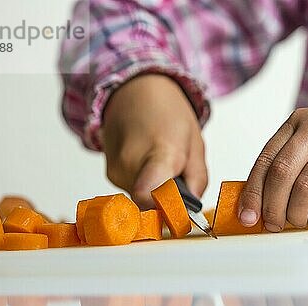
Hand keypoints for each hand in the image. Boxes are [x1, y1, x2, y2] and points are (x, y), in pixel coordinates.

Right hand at [103, 74, 207, 207]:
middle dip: (169, 198)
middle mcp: (130, 164)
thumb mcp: (196, 145)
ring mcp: (115, 170)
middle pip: (152, 203)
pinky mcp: (110, 175)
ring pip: (142, 199)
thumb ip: (197, 182)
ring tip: (164, 164)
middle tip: (178, 177)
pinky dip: (146, 183)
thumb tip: (189, 212)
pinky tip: (150, 162)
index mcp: (158, 153)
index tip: (180, 210)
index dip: (165, 210)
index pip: (149, 196)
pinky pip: (134, 191)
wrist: (135, 90)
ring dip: (158, 190)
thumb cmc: (167, 113)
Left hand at [239, 106, 307, 230]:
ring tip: (297, 222)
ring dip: (295, 213)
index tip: (246, 215)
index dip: (253, 191)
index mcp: (299, 121)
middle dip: (271, 206)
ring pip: (304, 186)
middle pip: (281, 173)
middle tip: (271, 224)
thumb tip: (261, 200)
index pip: (266, 158)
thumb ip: (292, 160)